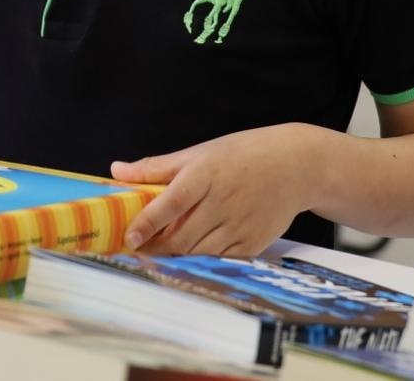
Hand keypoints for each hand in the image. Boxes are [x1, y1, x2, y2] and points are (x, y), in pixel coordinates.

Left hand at [111, 124, 317, 256]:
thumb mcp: (200, 152)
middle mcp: (223, 201)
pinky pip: (221, 260)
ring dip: (175, 258)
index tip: (129, 236)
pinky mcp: (254, 243)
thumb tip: (116, 170)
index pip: (171, 202)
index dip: (148, 222)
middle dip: (155, 248)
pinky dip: (201, 262)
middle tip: (136, 251)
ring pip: (199, 253)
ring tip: (156, 255)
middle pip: (182, 237)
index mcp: (206, 174)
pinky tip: (189, 258)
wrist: (297, 165)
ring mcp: (240, 225)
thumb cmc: (243, 154)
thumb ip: (157, 167)